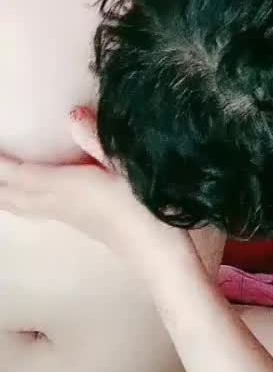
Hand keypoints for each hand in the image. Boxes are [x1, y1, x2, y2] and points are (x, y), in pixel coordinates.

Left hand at [0, 107, 169, 258]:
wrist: (159, 256)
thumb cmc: (147, 210)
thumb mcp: (129, 168)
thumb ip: (98, 141)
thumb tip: (71, 115)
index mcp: (68, 188)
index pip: (22, 175)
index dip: (1, 165)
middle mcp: (61, 204)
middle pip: (16, 194)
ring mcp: (69, 216)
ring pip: (24, 205)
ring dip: (5, 194)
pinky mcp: (79, 223)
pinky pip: (35, 210)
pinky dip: (19, 200)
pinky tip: (26, 197)